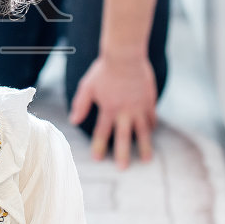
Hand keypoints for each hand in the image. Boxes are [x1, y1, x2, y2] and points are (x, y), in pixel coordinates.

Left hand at [69, 52, 157, 168]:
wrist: (125, 55)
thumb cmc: (104, 70)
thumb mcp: (88, 86)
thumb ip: (81, 104)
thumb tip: (73, 121)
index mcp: (109, 109)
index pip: (102, 132)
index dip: (98, 146)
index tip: (97, 159)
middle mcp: (125, 111)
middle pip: (124, 137)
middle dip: (122, 154)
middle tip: (123, 168)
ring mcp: (139, 106)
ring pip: (143, 131)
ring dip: (144, 146)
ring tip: (146, 159)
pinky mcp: (149, 100)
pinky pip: (152, 117)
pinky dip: (151, 125)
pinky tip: (150, 131)